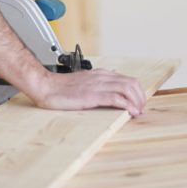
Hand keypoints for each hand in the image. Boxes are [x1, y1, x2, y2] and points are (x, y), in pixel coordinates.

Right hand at [27, 69, 146, 116]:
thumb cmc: (60, 88)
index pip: (128, 79)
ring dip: (137, 102)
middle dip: (140, 97)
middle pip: (132, 83)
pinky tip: (130, 113)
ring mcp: (98, 85)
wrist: (45, 86)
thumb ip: (96, 85)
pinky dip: (127, 106)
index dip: (137, 92)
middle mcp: (102, 77)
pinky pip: (116, 99)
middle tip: (140, 109)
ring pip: (128, 89)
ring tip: (137, 112)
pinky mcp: (93, 95)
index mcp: (101, 74)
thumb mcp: (83, 83)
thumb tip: (108, 93)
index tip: (138, 104)